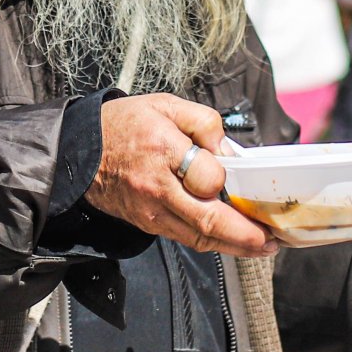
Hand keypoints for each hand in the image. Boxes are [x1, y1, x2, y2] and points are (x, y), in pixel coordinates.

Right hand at [83, 94, 275, 258]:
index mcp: (161, 151)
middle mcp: (157, 188)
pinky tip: (235, 241)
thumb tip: (227, 150)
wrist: (78, 152)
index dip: (226, 176)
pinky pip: (186, 238)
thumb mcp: (165, 105)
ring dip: (235, 246)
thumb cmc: (123, 126)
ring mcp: (151, 212)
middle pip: (207, 220)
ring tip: (264, 246)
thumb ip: (203, 122)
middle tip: (272, 240)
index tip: (236, 169)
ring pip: (199, 238)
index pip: (207, 176)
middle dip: (245, 235)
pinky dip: (214, 243)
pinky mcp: (149, 225)